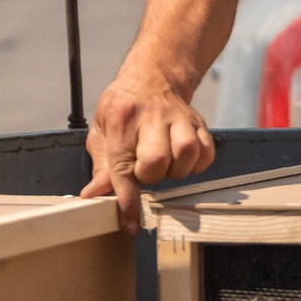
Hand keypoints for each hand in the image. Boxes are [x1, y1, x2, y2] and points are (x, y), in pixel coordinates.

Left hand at [79, 62, 215, 231]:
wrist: (151, 78)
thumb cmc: (122, 108)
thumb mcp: (101, 130)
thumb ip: (101, 166)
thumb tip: (94, 195)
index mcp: (122, 118)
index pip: (122, 165)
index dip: (127, 199)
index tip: (130, 223)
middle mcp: (152, 116)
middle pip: (157, 159)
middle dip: (151, 176)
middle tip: (145, 171)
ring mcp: (178, 117)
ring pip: (187, 153)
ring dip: (176, 170)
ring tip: (165, 164)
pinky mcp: (198, 122)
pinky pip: (206, 152)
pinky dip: (197, 164)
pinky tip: (183, 160)